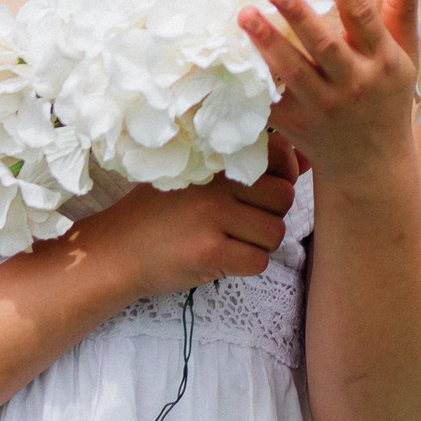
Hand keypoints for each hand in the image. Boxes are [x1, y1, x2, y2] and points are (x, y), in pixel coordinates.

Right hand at [73, 143, 297, 295]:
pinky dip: (247, 265)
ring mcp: (213, 218)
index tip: (264, 190)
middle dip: (271, 215)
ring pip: (275, 232)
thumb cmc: (159, 214)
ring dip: (260, 243)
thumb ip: (249, 168)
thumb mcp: (197, 179)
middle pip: (283, 198)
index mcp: (213, 159)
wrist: (114, 251)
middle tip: (243, 222)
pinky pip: (259, 261)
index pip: (277, 155)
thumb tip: (305, 161)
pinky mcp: (210, 253)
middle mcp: (215, 184)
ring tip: (230, 241)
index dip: (282, 175)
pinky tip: (222, 259)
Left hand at [239, 0, 420, 181]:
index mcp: (384, 62)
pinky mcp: (295, 125)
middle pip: (324, 45)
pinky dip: (251, 79)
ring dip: (267, 43)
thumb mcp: (405, 55)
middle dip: (299, 15)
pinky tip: (231, 54)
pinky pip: (270, 98)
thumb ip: (403, 8)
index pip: (364, 16)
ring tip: (245, 15)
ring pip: (292, 72)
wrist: (371, 164)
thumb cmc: (387, 97)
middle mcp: (355, 85)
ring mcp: (323, 108)